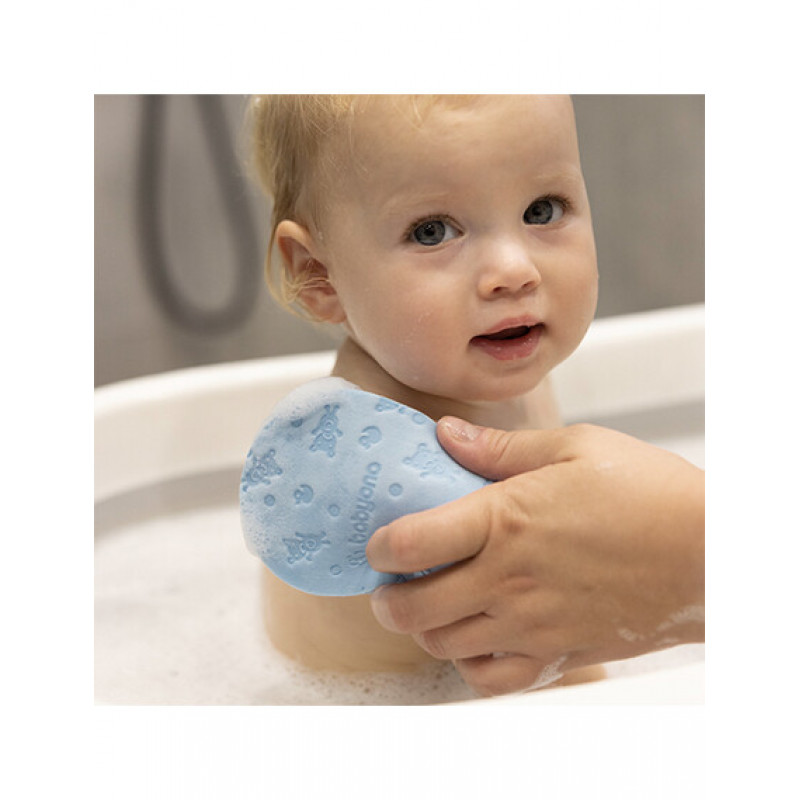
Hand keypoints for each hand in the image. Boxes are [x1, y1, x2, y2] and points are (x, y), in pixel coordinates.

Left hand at [366, 419, 703, 696]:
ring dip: (423, 628)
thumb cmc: (646, 494)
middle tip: (389, 583)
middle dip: (386, 599)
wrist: (708, 554)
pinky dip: (470, 665)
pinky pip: (494, 679)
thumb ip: (499, 448)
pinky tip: (474, 638)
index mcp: (505, 520)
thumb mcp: (573, 448)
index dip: (379, 546)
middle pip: (414, 608)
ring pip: (444, 644)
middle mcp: (508, 579)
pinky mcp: (557, 652)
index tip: (379, 542)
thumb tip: (446, 433)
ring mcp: (531, 623)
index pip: (410, 543)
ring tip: (429, 604)